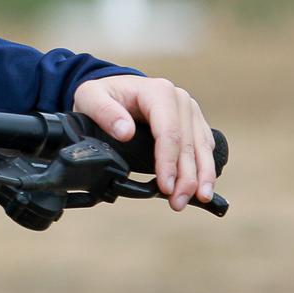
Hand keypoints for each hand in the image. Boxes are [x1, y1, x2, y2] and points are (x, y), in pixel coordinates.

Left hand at [72, 75, 215, 210]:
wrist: (114, 89)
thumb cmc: (103, 94)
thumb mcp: (90, 96)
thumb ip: (104, 112)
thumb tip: (125, 132)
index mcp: (159, 92)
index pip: (169, 132)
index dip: (168, 162)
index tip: (165, 186)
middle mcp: (181, 100)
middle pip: (189, 144)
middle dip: (186, 177)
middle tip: (177, 203)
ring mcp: (191, 112)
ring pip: (202, 148)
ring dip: (201, 177)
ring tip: (198, 199)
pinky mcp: (194, 124)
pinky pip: (204, 148)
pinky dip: (204, 169)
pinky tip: (200, 187)